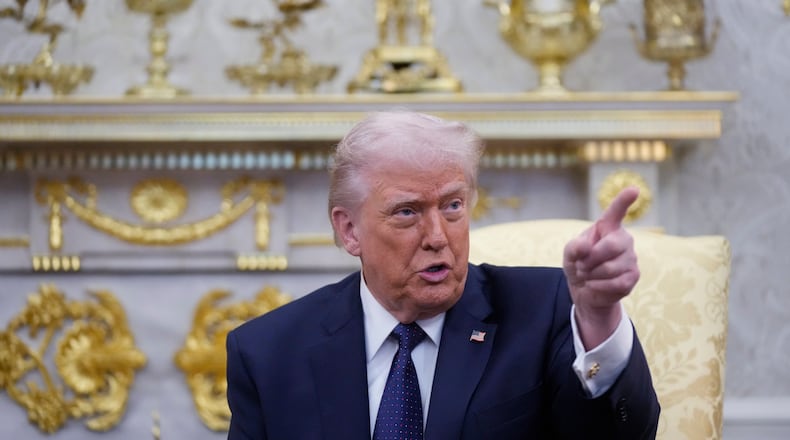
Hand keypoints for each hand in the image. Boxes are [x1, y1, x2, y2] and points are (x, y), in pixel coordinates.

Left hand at [563, 187, 639, 348]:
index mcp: (607, 228)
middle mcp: (623, 239)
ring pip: (610, 267)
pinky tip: (594, 285)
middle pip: (612, 245)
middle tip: (581, 266)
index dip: (624, 200)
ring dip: (591, 275)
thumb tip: (586, 246)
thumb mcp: (569, 255)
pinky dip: (598, 286)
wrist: (585, 291)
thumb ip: (573, 247)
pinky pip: (615, 283)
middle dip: (590, 258)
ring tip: (588, 275)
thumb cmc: (579, 265)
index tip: (634, 189)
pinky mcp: (633, 277)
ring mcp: (631, 258)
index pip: (616, 212)